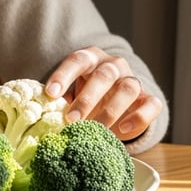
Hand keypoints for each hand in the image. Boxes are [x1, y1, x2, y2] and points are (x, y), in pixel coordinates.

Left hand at [44, 47, 162, 141]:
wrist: (114, 105)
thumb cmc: (85, 98)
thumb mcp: (70, 95)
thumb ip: (59, 102)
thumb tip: (39, 119)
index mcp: (91, 59)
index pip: (77, 60)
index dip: (63, 76)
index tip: (50, 94)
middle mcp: (114, 65)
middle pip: (104, 75)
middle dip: (87, 99)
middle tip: (71, 121)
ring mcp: (133, 80)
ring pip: (128, 89)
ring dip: (111, 111)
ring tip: (96, 131)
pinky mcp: (148, 98)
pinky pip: (151, 104)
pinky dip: (139, 117)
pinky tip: (123, 130)